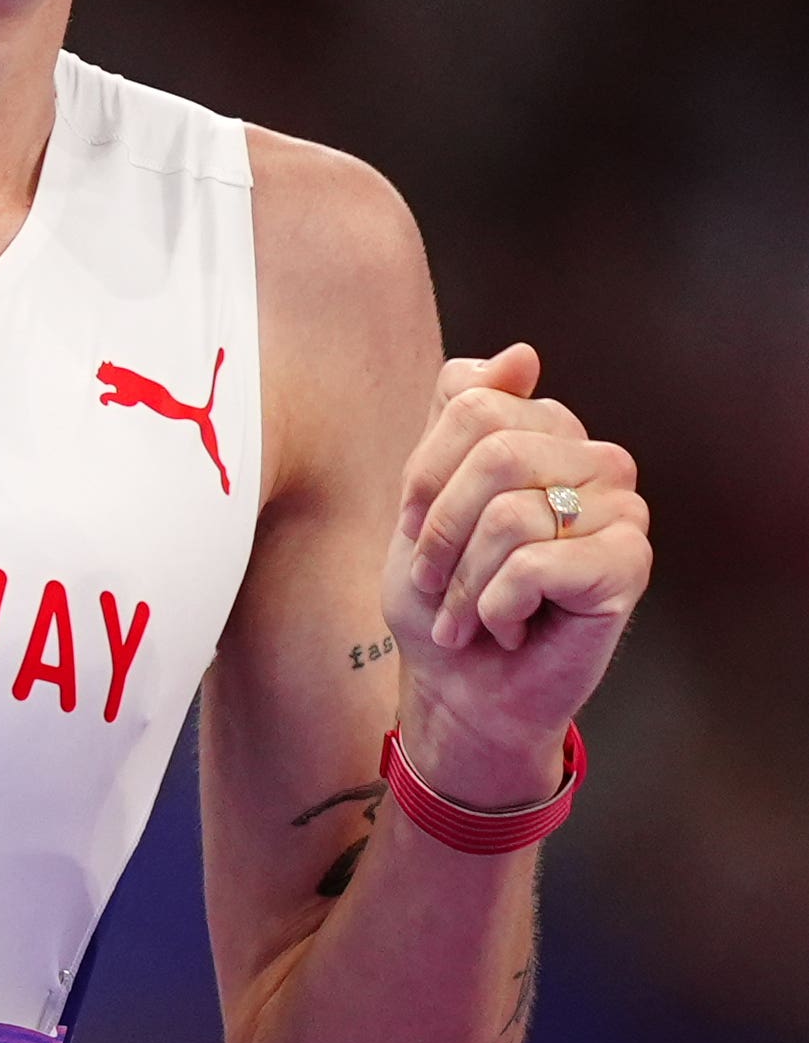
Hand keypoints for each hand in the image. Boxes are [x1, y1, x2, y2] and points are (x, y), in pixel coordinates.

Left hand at [390, 341, 648, 803]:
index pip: (474, 403)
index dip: (424, 472)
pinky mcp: (630, 564)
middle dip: (442, 530)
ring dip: (467, 580)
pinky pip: (537, 563)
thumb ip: (460, 417)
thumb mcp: (423, 498)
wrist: (462, 687)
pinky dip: (499, 605)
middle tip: (439, 583)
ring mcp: (622, 509)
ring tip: (474, 613)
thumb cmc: (443, 596)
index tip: (413, 527)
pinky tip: (512, 626)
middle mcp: (595, 460)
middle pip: (495, 453)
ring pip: (511, 513)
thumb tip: (522, 354)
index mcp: (546, 432)